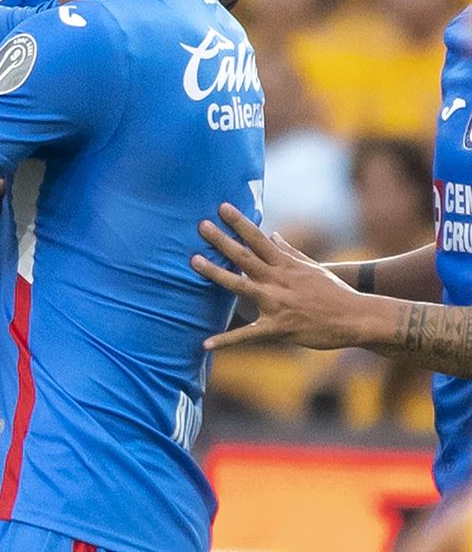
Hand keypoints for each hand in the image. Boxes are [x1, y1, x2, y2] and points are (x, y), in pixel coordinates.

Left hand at [191, 202, 367, 350]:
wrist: (357, 318)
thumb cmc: (334, 292)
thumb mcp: (312, 267)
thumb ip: (289, 252)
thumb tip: (274, 234)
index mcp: (286, 265)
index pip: (259, 239)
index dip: (240, 223)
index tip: (222, 207)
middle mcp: (279, 280)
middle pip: (245, 257)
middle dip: (222, 241)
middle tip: (200, 225)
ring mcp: (277, 303)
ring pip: (240, 285)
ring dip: (216, 274)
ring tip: (193, 262)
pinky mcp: (278, 327)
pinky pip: (247, 334)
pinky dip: (226, 340)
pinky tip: (205, 344)